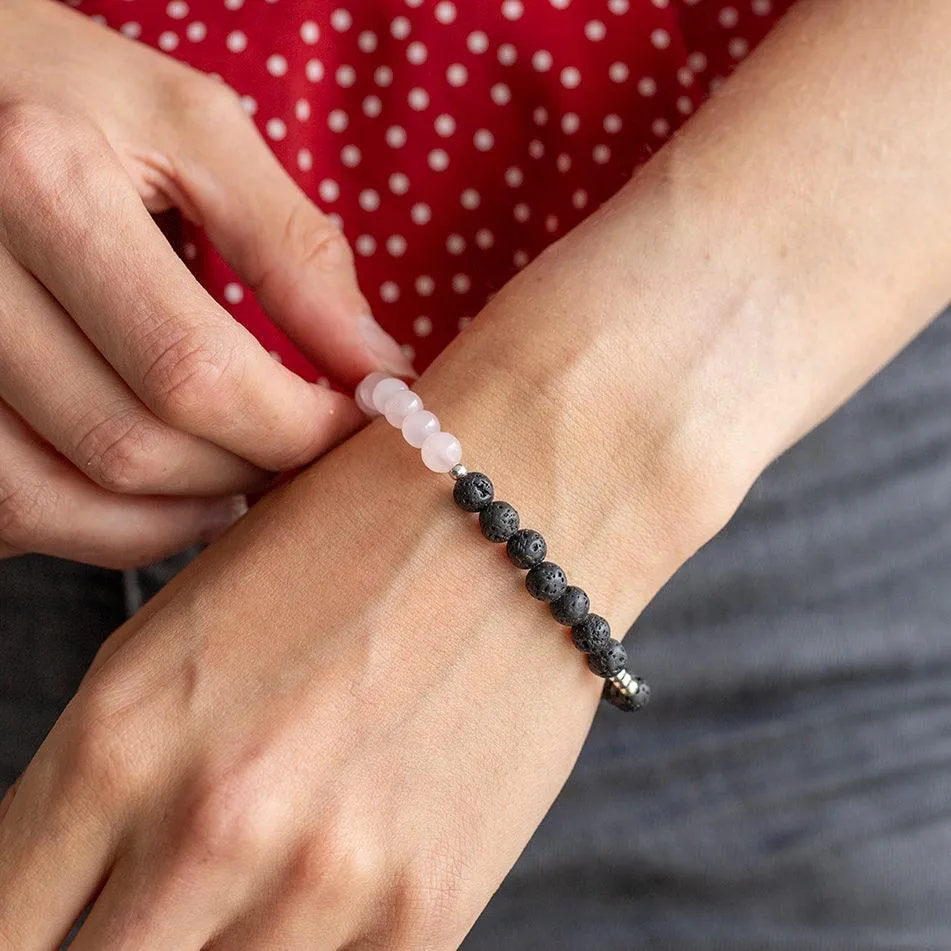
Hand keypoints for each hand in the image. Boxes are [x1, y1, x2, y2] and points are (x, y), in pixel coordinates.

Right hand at [0, 0, 413, 567]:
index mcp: (43, 184)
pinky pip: (3, 508)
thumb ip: (291, 248)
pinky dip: (95, 526)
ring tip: (238, 482)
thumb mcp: (190, 129)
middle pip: (131, 446)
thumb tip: (377, 367)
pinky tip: (156, 490)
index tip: (354, 424)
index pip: (195, 370)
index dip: (296, 427)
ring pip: (53, 501)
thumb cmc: (68, 94)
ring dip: (173, 518)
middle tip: (300, 452)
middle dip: (246, 471)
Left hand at [0, 201, 734, 945]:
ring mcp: (327, 880)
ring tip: (247, 883)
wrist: (522, 500)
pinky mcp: (428, 909)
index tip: (55, 919)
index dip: (20, 934)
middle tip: (145, 912)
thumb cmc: (350, 538)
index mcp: (122, 737)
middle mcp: (210, 826)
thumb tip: (86, 889)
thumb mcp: (190, 633)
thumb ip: (113, 782)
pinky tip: (321, 893)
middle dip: (105, 950)